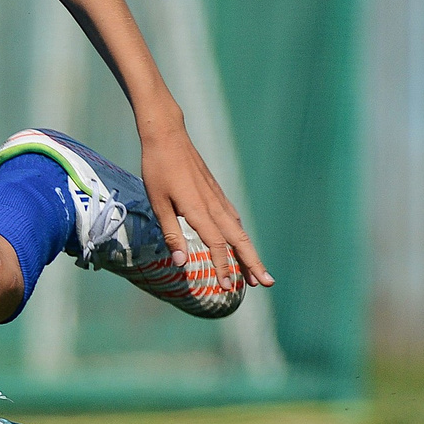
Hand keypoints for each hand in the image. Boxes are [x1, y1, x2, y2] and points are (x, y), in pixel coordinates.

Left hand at [137, 122, 274, 289]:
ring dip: (249, 252)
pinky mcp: (216, 193)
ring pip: (239, 230)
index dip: (223, 267)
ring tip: (256, 272)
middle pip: (239, 240)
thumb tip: (181, 263)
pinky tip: (240, 243)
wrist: (168, 136)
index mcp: (199, 210)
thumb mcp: (158, 203)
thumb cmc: (158, 169)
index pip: (218, 246)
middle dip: (253, 263)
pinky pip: (233, 219)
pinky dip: (240, 236)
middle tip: (266, 283)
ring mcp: (218, 198)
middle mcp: (214, 206)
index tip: (227, 287)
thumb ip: (171, 234)